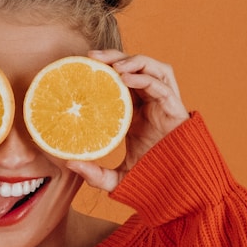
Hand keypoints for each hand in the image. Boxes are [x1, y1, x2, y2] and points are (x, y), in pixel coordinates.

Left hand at [68, 49, 188, 191]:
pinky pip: (162, 86)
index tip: (83, 65)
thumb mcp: (116, 178)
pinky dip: (145, 78)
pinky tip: (126, 79)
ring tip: (113, 65)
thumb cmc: (150, 180)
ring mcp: (164, 105)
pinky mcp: (176, 110)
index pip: (121, 81)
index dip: (105, 69)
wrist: (177, 190)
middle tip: (92, 56)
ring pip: (153, 68)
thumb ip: (94, 174)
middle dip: (115, 56)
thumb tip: (69, 164)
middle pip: (135, 67)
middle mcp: (150, 104)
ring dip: (134, 61)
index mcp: (136, 112)